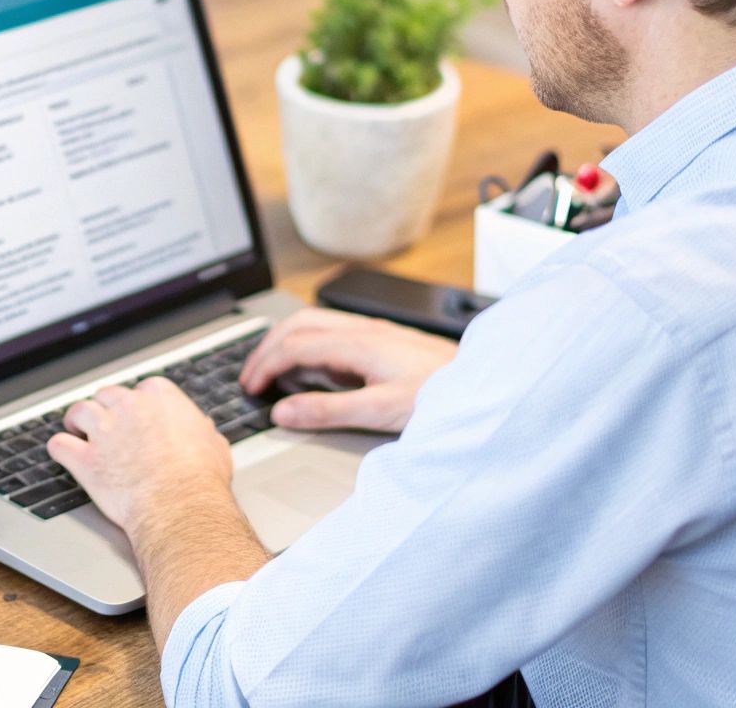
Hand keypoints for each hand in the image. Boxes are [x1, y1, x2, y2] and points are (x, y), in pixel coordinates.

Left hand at [47, 378, 233, 532]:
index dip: (137, 404)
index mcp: (160, 397)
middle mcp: (129, 406)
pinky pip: (60, 444)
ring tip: (76, 428)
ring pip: (79, 411)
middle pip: (107, 394)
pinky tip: (62, 452)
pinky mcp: (85, 459)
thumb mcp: (214, 446)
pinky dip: (60, 448)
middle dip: (106, 407)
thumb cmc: (200, 480)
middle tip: (106, 422)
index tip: (137, 415)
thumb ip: (202, 432)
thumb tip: (204, 430)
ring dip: (77, 420)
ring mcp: (104, 430)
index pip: (142, 389)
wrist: (180, 507)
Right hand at [238, 308, 456, 432]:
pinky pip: (333, 333)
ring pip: (314, 323)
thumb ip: (328, 410)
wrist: (485, 385)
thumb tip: (284, 411)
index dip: (266, 365)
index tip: (251, 387)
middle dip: (267, 348)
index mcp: (359, 343)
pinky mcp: (383, 340)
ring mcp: (374, 332)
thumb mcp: (381, 411)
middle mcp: (364, 330)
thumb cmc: (441, 396)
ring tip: (272, 371)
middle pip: (298, 325)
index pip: (295, 345)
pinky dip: (308, 347)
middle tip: (250, 376)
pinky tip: (311, 370)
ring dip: (285, 343)